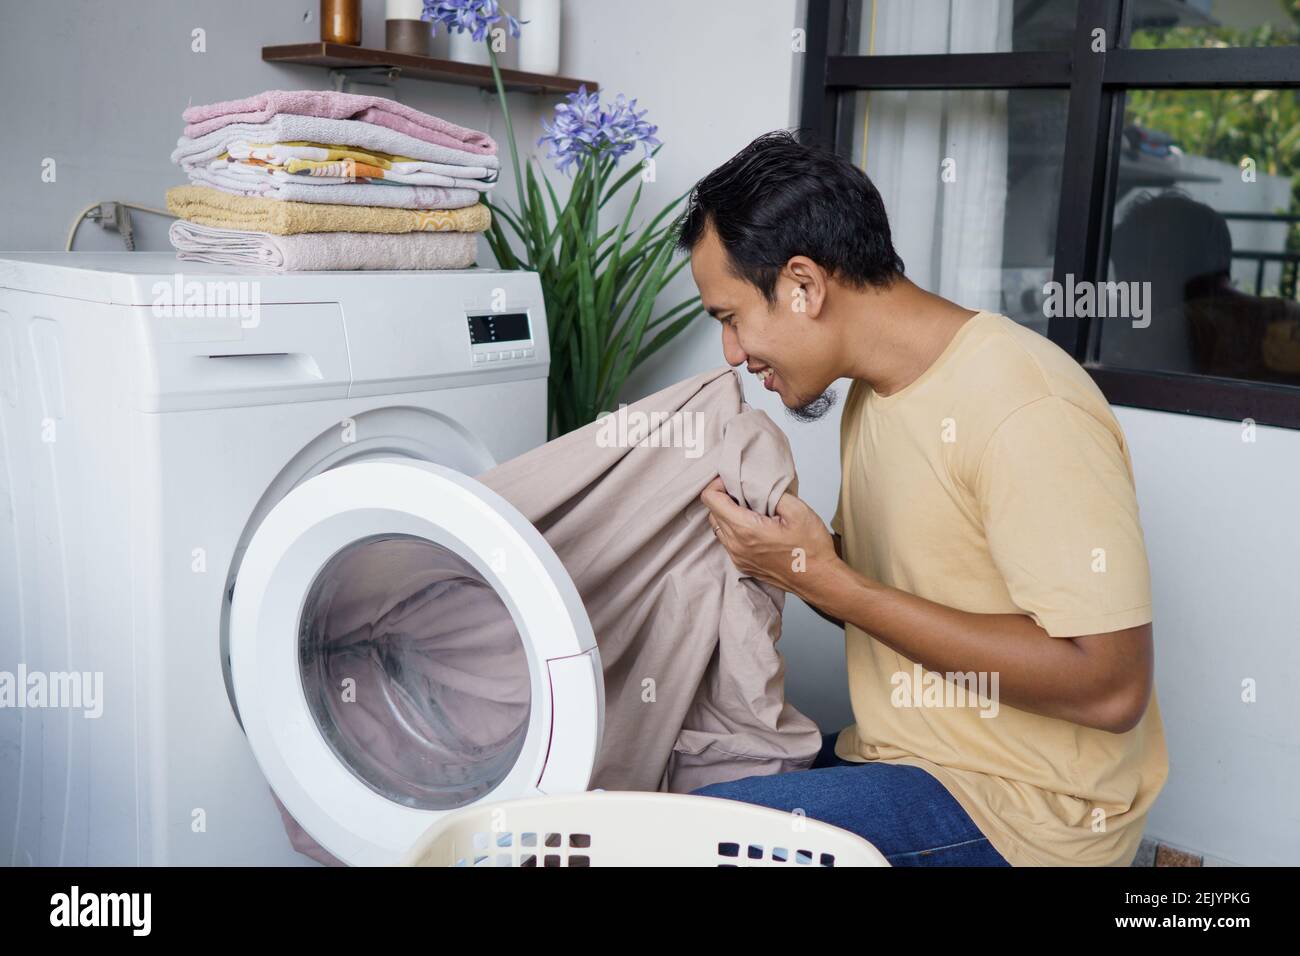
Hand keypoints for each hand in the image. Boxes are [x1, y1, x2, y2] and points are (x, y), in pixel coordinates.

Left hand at [699, 476, 839, 597]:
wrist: (819, 579)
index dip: (718, 484)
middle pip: (712, 512)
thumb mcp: (798, 510)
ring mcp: (738, 558)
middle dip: (724, 498)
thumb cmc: (811, 548)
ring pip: (719, 528)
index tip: (734, 482)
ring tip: (752, 509)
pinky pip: (728, 542)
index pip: (711, 499)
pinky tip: (756, 525)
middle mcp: (736, 546)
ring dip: (728, 514)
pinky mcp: (743, 565)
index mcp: (745, 529)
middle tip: (746, 493)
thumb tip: (757, 483)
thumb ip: (773, 492)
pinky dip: (735, 529)